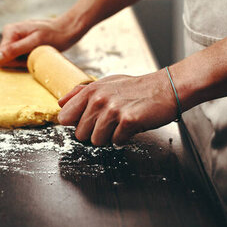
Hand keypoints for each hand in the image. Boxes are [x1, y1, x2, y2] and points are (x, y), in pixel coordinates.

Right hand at [0, 16, 80, 67]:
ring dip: (26, 60)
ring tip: (38, 51)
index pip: (1, 58)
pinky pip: (19, 57)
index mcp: (9, 32)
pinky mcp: (19, 43)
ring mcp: (14, 38)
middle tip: (36, 53)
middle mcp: (8, 34)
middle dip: (21, 61)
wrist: (66, 29)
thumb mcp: (35, 43)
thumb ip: (14, 50)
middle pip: (6, 59)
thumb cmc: (54, 36)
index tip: (31, 55)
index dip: (16, 62)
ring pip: (13, 59)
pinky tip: (37, 51)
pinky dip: (28, 58)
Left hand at [58, 71, 177, 145]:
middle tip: (109, 123)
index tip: (86, 122)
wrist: (165, 89)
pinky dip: (124, 139)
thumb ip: (80, 93)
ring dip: (109, 137)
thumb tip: (61, 102)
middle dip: (93, 133)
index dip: (75, 123)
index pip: (65, 116)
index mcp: (91, 91)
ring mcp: (113, 110)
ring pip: (96, 141)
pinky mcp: (128, 120)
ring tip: (120, 124)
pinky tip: (130, 127)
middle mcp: (99, 99)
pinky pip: (116, 142)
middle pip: (80, 134)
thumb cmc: (136, 88)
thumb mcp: (105, 84)